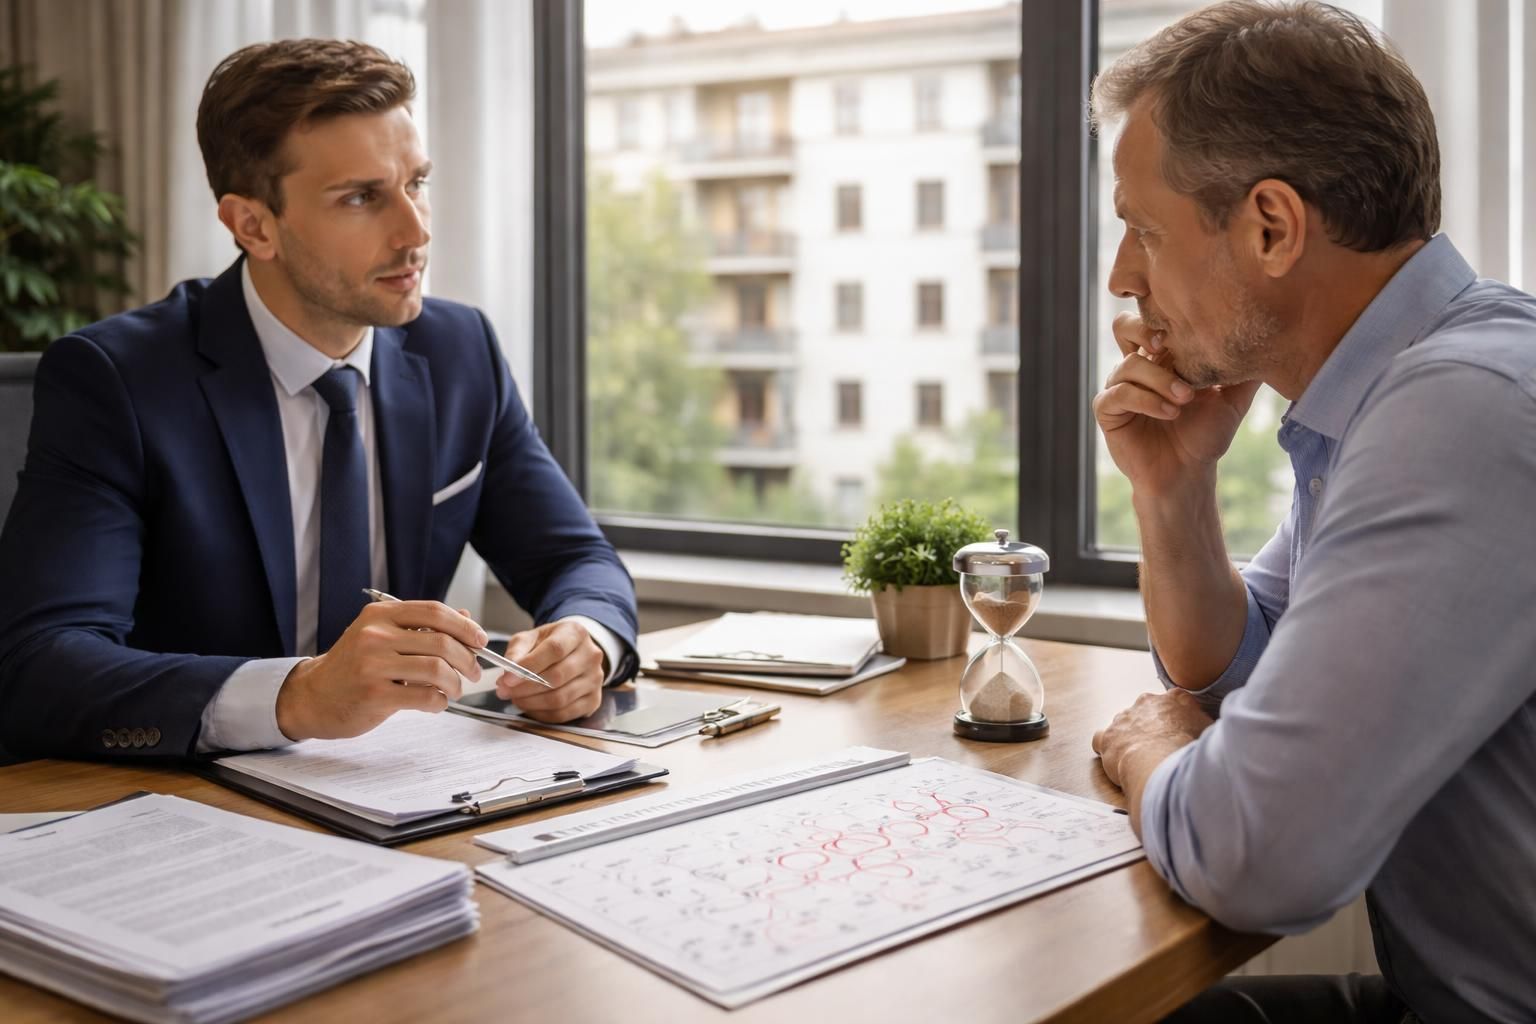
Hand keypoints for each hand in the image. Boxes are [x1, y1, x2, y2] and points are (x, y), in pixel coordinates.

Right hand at [275, 601, 485, 740]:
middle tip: (473, 673)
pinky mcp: (374, 695)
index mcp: (380, 615)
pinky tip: (436, 704)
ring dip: (455, 683)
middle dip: (467, 659)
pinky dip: (439, 702)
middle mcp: (375, 635)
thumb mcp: (382, 637)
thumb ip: (422, 627)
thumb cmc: (353, 666)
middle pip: (442, 641)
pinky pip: (425, 697)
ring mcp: (373, 665)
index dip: (465, 626)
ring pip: (437, 669)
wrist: (312, 696)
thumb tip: (467, 619)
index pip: (434, 611)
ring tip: (454, 690)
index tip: (480, 641)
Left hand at [494, 620, 604, 722]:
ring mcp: (595, 679)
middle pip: (557, 677)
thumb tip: (509, 672)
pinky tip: (529, 706)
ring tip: (515, 698)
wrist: (573, 653)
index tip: (507, 678)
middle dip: (525, 688)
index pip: (554, 650)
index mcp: (576, 633)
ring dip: (531, 702)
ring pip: (560, 699)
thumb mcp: (531, 638)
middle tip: (504, 691)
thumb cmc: (549, 645)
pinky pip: (564, 714)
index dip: (529, 666)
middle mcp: (591, 656)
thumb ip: (517, 651)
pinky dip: (541, 714)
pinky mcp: (594, 700)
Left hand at [1091, 689, 1213, 788]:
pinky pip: (1102, 739)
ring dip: (1131, 738)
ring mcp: (1124, 718)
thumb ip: (1209, 726)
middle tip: (1161, 750)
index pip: (1176, 703)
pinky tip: (1116, 760)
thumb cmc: (1191, 751)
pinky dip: (1108, 748)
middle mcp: (1147, 703)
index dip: (1178, 721)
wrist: (1164, 765)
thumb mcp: (1212, 732)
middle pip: (1149, 713)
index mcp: (1175, 699)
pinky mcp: (1108, 736)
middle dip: (1152, 728)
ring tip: (1141, 759)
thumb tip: (1216, 730)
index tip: (1180, 735)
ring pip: (1125, 725)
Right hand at [1092, 312, 1260, 497]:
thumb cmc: (1206, 436)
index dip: (1165, 315)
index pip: (1153, 319)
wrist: (1188, 474)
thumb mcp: (1233, 399)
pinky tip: (1170, 413)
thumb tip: (1275, 342)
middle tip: (1167, 344)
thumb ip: (1246, 371)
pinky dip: (1146, 400)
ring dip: (1159, 379)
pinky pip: (1118, 394)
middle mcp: (1137, 367)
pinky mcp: (1108, 411)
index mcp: (1162, 357)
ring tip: (1185, 399)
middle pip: (1123, 326)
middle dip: (1142, 329)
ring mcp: (1120, 387)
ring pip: (1127, 365)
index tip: (1191, 328)